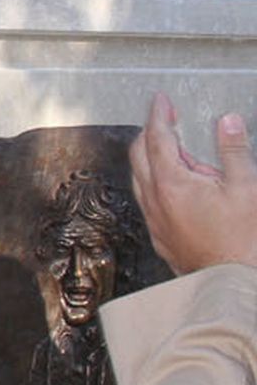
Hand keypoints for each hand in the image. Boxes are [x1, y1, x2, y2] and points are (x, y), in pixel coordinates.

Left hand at [129, 94, 256, 275]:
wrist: (233, 283)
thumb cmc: (242, 241)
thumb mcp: (247, 187)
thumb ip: (234, 151)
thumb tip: (228, 122)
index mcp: (172, 184)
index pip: (157, 139)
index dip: (158, 115)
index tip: (160, 100)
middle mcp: (155, 201)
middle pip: (139, 156)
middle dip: (150, 133)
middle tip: (167, 120)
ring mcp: (155, 221)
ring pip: (140, 180)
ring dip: (151, 159)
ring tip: (177, 153)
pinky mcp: (161, 238)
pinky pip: (148, 202)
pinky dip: (155, 184)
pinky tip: (175, 187)